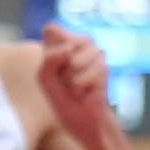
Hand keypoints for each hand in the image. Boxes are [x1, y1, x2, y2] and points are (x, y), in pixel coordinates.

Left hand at [34, 22, 117, 148]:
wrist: (83, 120)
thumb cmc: (61, 99)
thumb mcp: (45, 79)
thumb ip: (49, 60)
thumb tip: (70, 48)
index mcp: (56, 45)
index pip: (52, 29)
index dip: (53, 44)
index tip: (53, 62)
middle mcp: (76, 45)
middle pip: (71, 40)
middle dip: (65, 64)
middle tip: (65, 79)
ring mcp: (93, 54)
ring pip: (83, 54)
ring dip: (75, 76)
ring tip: (75, 86)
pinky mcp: (104, 67)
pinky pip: (95, 67)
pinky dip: (86, 83)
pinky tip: (86, 91)